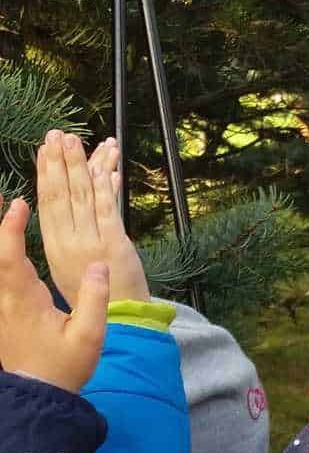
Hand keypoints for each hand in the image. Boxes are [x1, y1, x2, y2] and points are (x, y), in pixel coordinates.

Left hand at [0, 196, 107, 390]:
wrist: (40, 394)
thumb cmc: (64, 368)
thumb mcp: (89, 336)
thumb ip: (94, 299)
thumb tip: (99, 264)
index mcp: (23, 302)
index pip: (11, 258)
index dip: (11, 229)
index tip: (19, 204)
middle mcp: (6, 299)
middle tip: (2, 194)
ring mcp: (2, 304)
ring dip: (1, 237)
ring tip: (7, 208)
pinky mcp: (5, 309)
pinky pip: (1, 273)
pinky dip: (4, 252)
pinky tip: (9, 240)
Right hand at [37, 131, 148, 303]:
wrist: (121, 317)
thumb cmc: (95, 289)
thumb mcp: (68, 261)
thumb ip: (67, 229)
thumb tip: (65, 197)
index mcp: (54, 245)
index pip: (46, 202)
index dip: (45, 173)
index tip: (43, 149)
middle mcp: (69, 241)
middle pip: (61, 194)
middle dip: (59, 162)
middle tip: (57, 135)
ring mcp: (92, 241)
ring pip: (83, 196)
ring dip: (80, 165)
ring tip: (75, 141)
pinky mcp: (115, 244)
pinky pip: (109, 208)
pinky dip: (106, 186)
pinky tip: (105, 166)